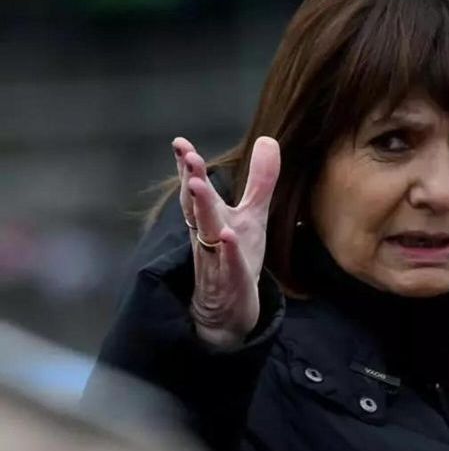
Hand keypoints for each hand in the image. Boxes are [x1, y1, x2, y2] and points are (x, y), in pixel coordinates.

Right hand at [172, 136, 280, 346]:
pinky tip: (228, 236)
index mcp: (210, 219)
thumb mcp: (252, 215)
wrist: (227, 311)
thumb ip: (260, 180)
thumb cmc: (236, 257)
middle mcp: (208, 236)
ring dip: (202, 209)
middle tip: (188, 156)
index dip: (188, 167)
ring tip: (197, 185)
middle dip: (192, 181)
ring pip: (206, 233)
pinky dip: (228, 251)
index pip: (195, 190)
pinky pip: (228, 265)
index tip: (180, 142)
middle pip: (196, 207)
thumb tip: (266, 139)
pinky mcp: (232, 282)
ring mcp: (217, 260)